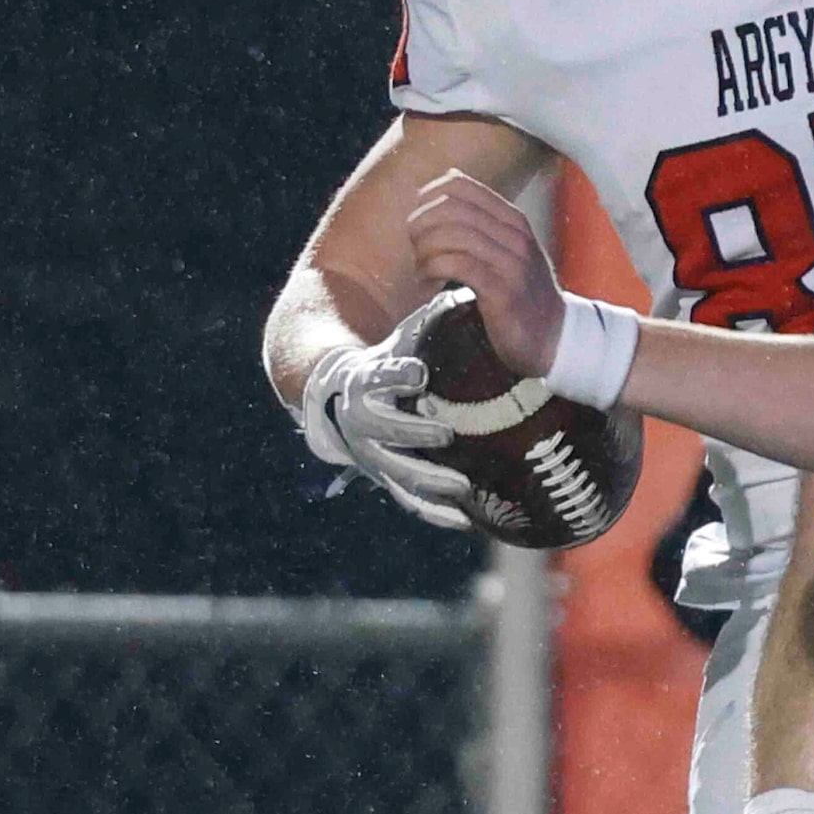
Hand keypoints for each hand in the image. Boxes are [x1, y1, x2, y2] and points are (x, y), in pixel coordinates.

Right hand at [300, 314, 471, 529]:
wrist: (343, 398)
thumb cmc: (386, 362)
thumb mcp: (401, 338)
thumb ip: (430, 321)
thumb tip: (471, 290)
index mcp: (364, 381)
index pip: (376, 377)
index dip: (394, 375)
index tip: (417, 371)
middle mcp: (363, 421)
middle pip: (383, 432)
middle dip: (412, 434)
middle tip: (445, 435)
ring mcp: (374, 454)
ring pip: (397, 472)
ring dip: (428, 481)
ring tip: (462, 487)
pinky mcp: (388, 477)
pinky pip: (409, 499)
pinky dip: (435, 513)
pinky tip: (465, 522)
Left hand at [407, 170, 567, 376]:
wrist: (554, 335)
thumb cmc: (522, 291)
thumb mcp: (510, 248)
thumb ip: (484, 220)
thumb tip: (449, 179)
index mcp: (513, 220)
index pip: (460, 186)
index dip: (428, 198)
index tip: (419, 220)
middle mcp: (515, 235)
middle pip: (451, 208)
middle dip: (422, 225)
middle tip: (414, 246)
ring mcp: (512, 263)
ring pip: (453, 235)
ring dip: (425, 250)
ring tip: (421, 268)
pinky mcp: (503, 291)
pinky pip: (459, 266)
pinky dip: (434, 270)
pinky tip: (429, 283)